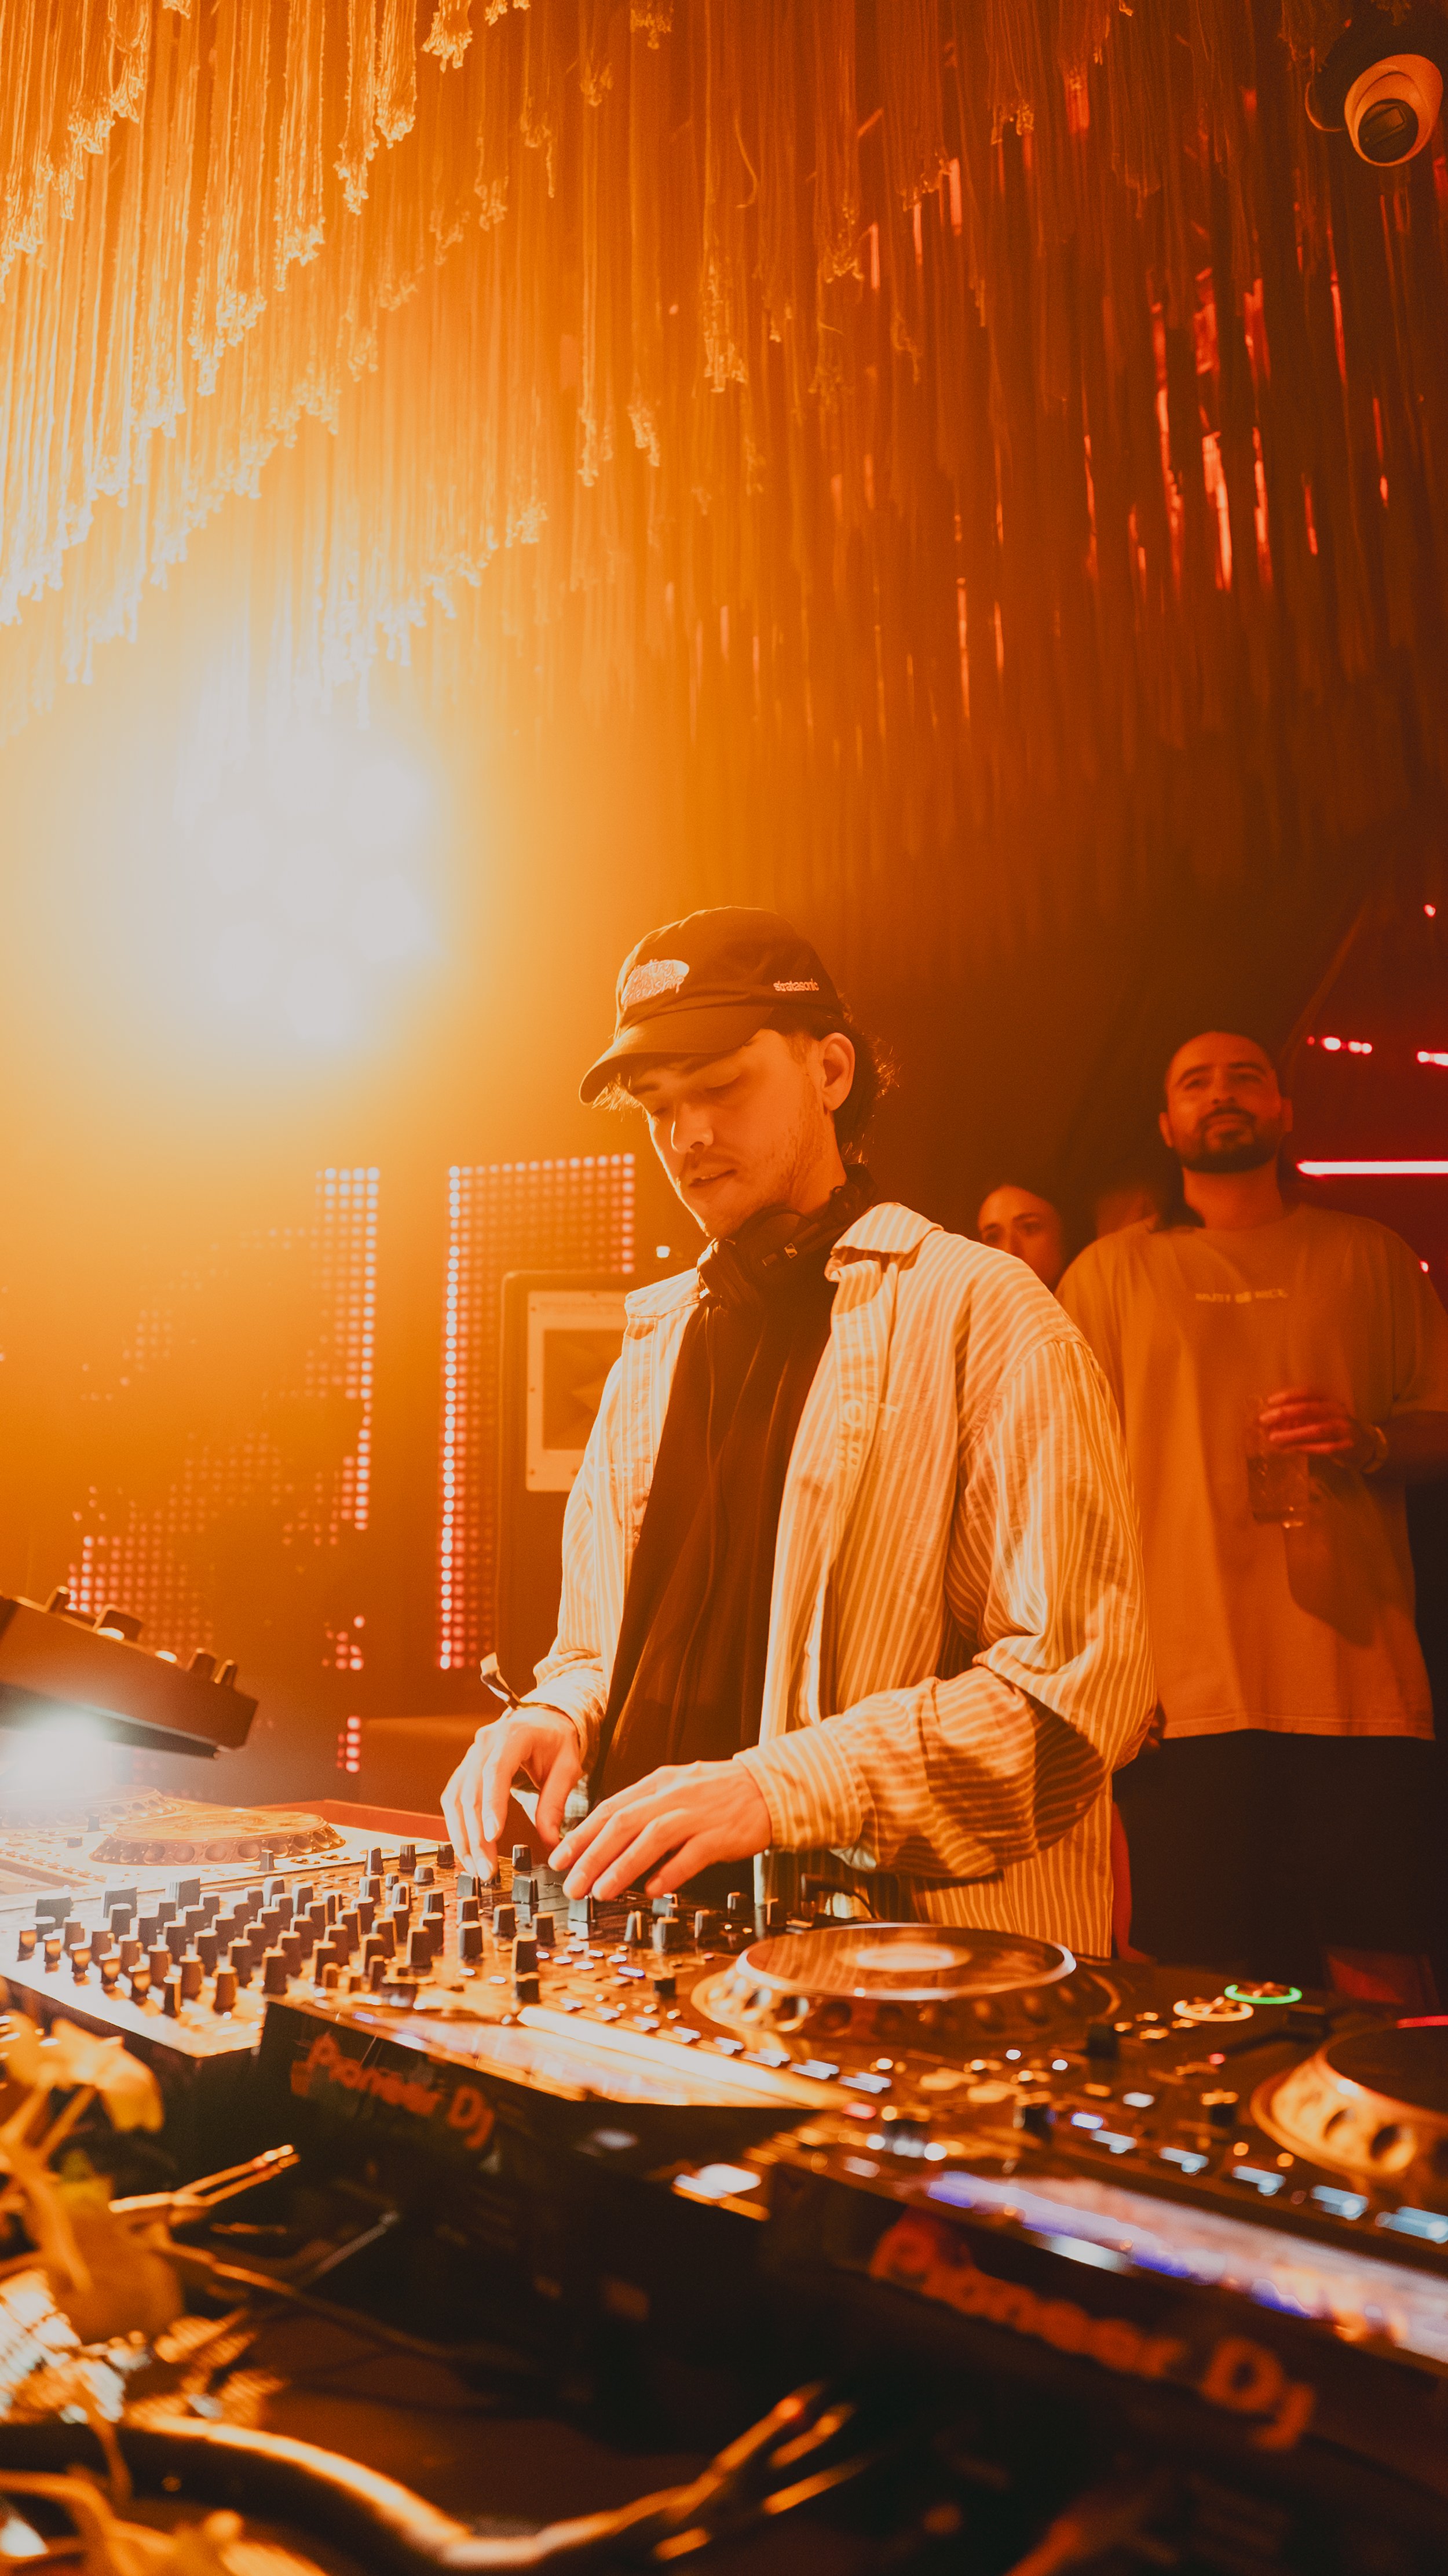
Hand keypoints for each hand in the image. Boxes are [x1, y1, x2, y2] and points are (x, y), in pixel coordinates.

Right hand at [441, 1710, 581, 1877]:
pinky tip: (466, 1849)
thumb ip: (555, 1802)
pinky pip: (453, 1799)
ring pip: (456, 1799)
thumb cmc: (555, 1740)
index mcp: (512, 1737)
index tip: (492, 1836)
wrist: (542, 1720)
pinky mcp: (465, 1770)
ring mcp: (470, 1755)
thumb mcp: (567, 1767)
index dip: (491, 1805)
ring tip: (475, 1866)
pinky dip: (457, 1826)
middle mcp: (484, 1744)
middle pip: (471, 1792)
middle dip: (476, 1835)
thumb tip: (550, 1840)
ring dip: (462, 1836)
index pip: (495, 1772)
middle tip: (487, 1868)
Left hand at [548, 1759, 771, 1900]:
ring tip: (601, 1891)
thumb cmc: (721, 1792)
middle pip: (623, 1823)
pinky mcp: (720, 1835)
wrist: (770, 1787)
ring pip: (651, 1838)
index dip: (582, 1835)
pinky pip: (691, 1856)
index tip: (560, 1858)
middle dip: (592, 1856)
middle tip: (572, 1883)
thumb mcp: (678, 1787)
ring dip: (623, 1866)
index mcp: (659, 1784)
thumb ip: (646, 1809)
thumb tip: (611, 1839)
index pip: (610, 1808)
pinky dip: (670, 1873)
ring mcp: (697, 1815)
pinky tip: (652, 1890)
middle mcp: (673, 1796)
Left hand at [1259, 1386, 1375, 1467]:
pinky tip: (1291, 1450)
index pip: (1308, 1393)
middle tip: (1264, 1420)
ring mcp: (1345, 1429)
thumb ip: (1301, 1417)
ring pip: (1317, 1430)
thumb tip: (1273, 1420)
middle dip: (1285, 1414)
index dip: (1288, 1396)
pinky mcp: (1347, 1447)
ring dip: (1293, 1434)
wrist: (1368, 1446)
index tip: (1269, 1402)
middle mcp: (1338, 1412)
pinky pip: (1324, 1448)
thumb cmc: (1337, 1429)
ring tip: (1273, 1438)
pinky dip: (1306, 1448)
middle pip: (1309, 1409)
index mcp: (1330, 1401)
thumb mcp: (1322, 1417)